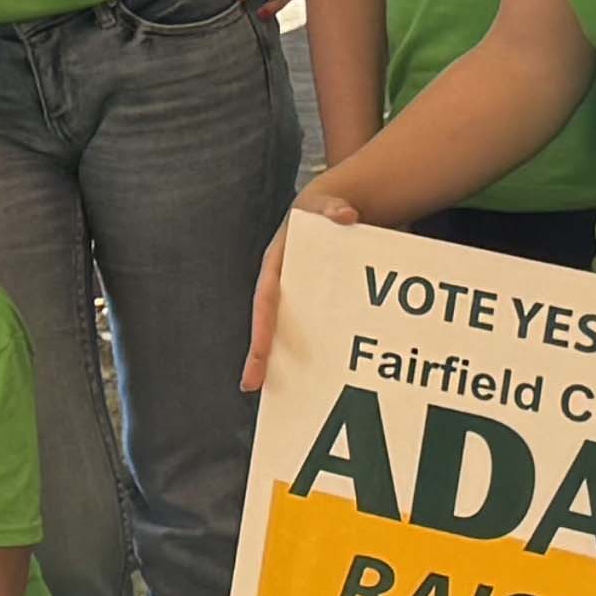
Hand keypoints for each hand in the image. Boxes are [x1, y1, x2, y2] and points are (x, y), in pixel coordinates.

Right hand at [238, 190, 359, 395]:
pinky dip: (308, 350)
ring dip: (280, 359)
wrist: (337, 208)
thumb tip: (345, 215)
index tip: (258, 353)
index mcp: (276, 263)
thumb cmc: (325, 207)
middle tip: (251, 384)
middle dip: (259, 354)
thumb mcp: (327, 204)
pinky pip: (310, 328)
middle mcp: (282, 284)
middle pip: (268, 322)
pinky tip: (317, 376)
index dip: (261, 327)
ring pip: (285, 330)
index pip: (265, 298)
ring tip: (273, 391)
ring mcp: (297, 295)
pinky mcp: (315, 301)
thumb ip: (333, 209)